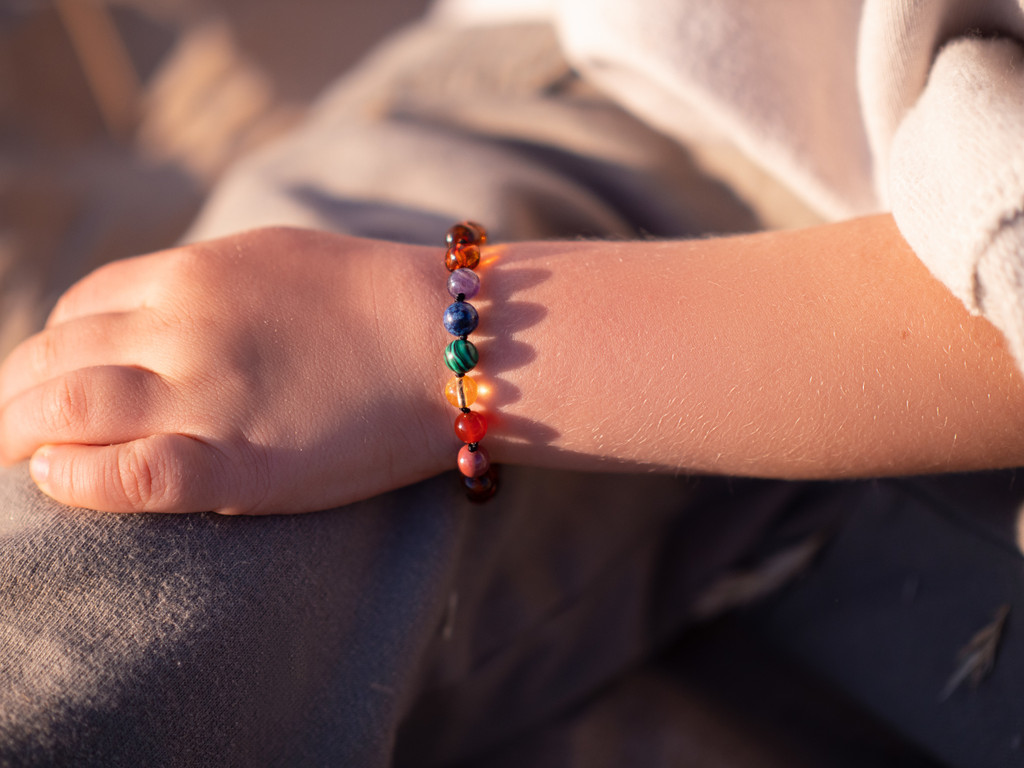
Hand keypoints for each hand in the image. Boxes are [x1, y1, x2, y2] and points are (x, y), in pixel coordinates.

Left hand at [0, 227, 451, 513]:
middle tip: (6, 431)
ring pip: (64, 411)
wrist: (451, 342)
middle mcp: (182, 326)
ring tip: (15, 459)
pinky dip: (74, 480)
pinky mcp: (238, 464)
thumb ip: (204, 283)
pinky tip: (57, 481)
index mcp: (191, 275)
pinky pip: (125, 477)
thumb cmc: (376, 299)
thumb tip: (157, 311)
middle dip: (12, 397)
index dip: (47, 351)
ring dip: (20, 435)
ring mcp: (206, 394)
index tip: (47, 384)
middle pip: (52, 359)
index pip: (76, 310)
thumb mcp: (274, 258)